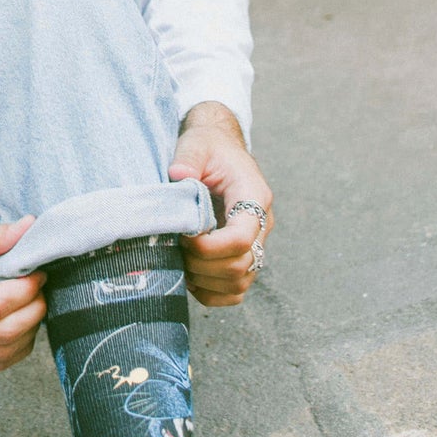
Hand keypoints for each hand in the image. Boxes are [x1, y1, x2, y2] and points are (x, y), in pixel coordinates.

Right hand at [0, 218, 45, 370]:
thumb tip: (29, 227)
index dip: (26, 289)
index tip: (36, 272)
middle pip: (5, 332)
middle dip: (34, 310)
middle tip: (39, 289)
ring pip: (2, 353)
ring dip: (28, 332)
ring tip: (31, 307)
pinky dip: (12, 350)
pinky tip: (17, 329)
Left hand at [168, 102, 274, 308]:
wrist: (218, 150)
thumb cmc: (208, 147)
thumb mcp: (197, 144)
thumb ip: (189, 158)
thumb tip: (178, 175)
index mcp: (254, 196)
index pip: (242, 237)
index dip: (210, 246)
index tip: (183, 236)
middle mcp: (260, 224)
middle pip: (242, 265)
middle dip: (203, 264)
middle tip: (176, 246)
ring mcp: (254, 243)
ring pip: (240, 282)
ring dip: (205, 280)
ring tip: (179, 260)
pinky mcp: (242, 256)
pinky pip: (234, 291)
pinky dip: (211, 292)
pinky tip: (189, 276)